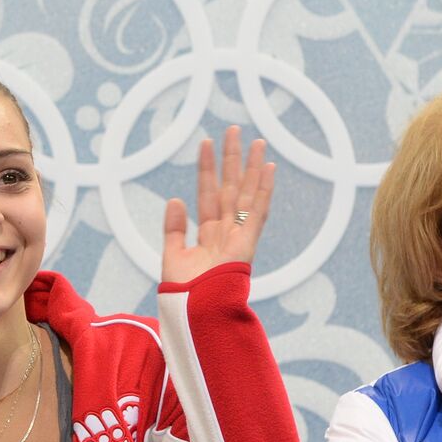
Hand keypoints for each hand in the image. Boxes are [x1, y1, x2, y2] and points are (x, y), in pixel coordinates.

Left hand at [162, 126, 274, 283]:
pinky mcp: (248, 242)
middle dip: (232, 160)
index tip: (206, 144)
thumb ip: (174, 228)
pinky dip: (264, 189)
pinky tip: (268, 168)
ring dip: (251, 167)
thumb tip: (175, 200)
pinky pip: (258, 210)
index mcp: (209, 235)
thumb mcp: (173, 254)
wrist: (194, 309)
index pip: (208, 194)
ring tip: (256, 140)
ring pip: (246, 193)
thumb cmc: (183, 292)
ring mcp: (239, 236)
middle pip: (230, 188)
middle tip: (233, 131)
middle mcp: (226, 232)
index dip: (207, 170)